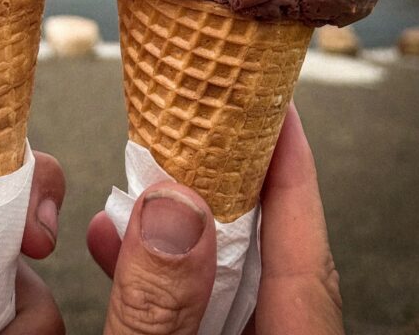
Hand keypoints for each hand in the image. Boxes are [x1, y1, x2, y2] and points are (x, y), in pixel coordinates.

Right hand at [87, 105, 343, 334]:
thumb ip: (160, 307)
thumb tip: (170, 207)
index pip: (306, 257)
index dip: (292, 173)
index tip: (279, 106)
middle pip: (264, 259)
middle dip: (222, 187)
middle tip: (201, 120)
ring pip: (222, 283)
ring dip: (174, 230)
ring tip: (140, 178)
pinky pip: (192, 313)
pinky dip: (154, 277)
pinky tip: (112, 246)